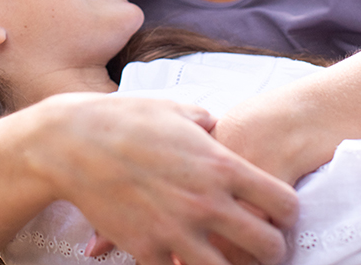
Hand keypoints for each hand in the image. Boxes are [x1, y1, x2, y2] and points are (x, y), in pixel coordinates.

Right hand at [28, 93, 297, 264]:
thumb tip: (214, 126)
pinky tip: (180, 261)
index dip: (287, 214)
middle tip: (260, 249)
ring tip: (224, 260)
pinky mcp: (145, 248)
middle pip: (267, 246)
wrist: (73, 141)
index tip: (278, 217)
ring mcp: (176, 229)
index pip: (283, 202)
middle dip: (271, 252)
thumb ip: (204, 122)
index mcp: (220, 165)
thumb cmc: (124, 119)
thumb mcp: (174, 110)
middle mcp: (206, 201)